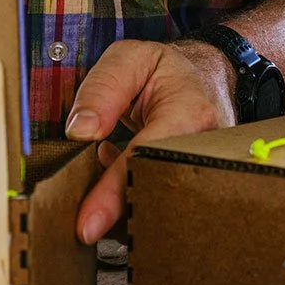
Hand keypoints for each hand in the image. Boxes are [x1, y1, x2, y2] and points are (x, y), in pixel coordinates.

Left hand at [65, 39, 233, 243]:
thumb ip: (102, 87)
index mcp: (189, 112)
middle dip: (119, 214)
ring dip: (122, 211)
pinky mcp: (194, 187)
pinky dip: (129, 202)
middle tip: (84, 223)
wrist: (202, 81)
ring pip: (159, 208)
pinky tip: (114, 174)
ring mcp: (203, 173)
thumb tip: (81, 131)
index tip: (87, 225)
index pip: (147, 159)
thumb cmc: (165, 72)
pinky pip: (159, 207)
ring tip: (97, 191)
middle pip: (158, 196)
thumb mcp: (130, 59)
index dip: (115, 193)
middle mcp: (203, 149)